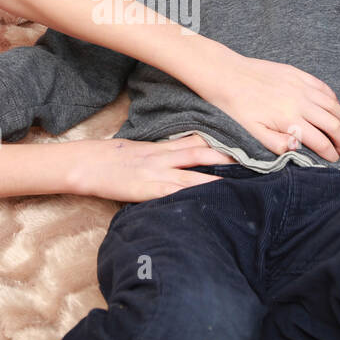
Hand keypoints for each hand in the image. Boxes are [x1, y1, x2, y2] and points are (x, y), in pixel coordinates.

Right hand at [67, 134, 231, 202]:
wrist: (84, 164)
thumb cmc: (107, 159)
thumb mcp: (137, 149)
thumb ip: (159, 152)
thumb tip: (179, 153)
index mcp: (160, 147)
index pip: (195, 140)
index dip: (219, 141)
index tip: (242, 139)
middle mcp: (163, 158)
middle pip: (202, 153)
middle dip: (227, 156)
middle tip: (254, 156)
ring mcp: (157, 174)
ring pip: (194, 174)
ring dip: (218, 178)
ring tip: (243, 181)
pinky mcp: (149, 191)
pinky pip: (176, 193)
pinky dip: (194, 196)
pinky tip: (210, 201)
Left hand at [200, 56, 339, 161]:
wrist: (227, 75)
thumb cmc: (237, 106)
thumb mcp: (252, 131)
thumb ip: (276, 143)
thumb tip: (298, 149)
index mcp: (290, 120)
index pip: (320, 140)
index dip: (330, 152)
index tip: (334, 159)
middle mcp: (301, 102)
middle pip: (332, 123)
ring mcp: (301, 86)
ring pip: (332, 105)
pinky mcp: (298, 74)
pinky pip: (323, 87)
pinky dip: (333, 99)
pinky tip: (335, 106)